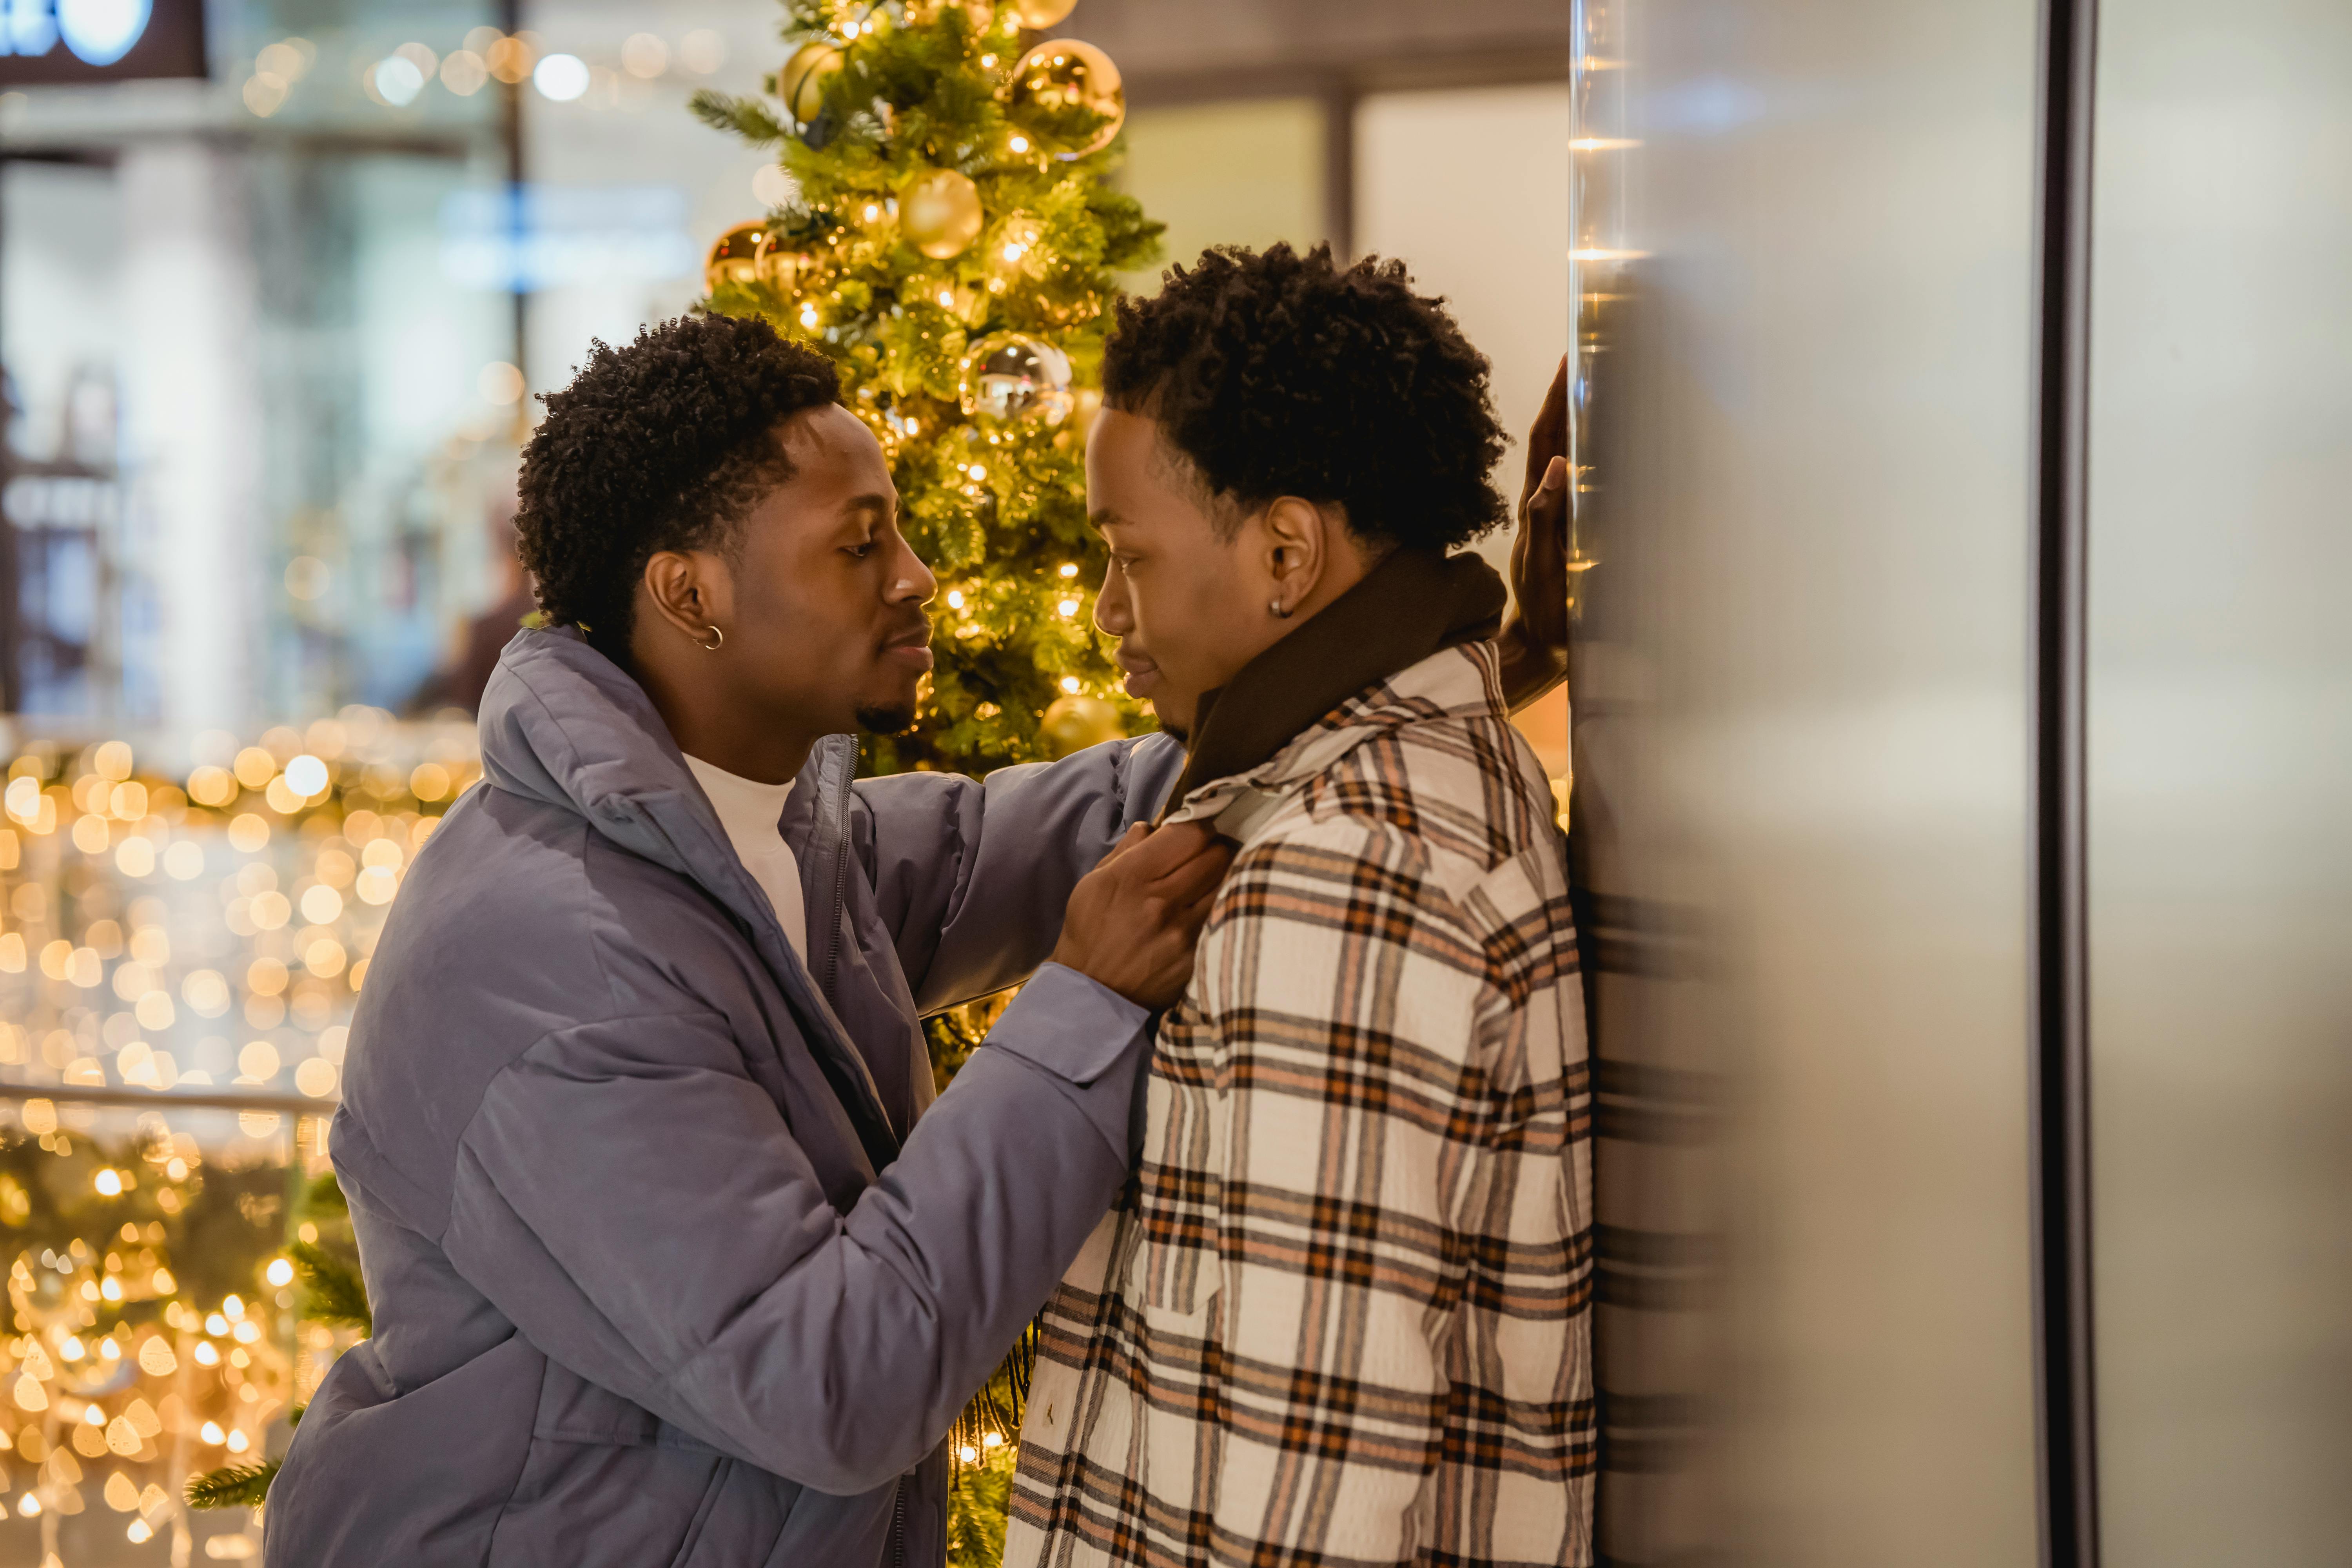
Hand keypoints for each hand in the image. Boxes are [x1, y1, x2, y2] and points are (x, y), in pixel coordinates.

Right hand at [1050, 823, 1233, 1009]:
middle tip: (1206, 855)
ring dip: (1223, 876)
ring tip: (1210, 881)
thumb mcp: (1093, 883)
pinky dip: (1221, 907)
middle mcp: (1162, 901)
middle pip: (1217, 854)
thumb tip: (1153, 826)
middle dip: (1214, 848)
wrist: (1092, 993)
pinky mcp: (1197, 956)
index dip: (1198, 826)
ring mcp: (1183, 931)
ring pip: (1228, 883)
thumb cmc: (1090, 933)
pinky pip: (1224, 917)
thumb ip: (1126, 850)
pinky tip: (1211, 909)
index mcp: (1132, 877)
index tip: (1194, 832)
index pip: (1190, 833)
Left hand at [1497, 354, 1571, 710]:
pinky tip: (1606, 440)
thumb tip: (1554, 465)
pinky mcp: (1571, 526)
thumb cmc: (1542, 605)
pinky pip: (1581, 479)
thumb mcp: (1542, 562)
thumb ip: (1544, 516)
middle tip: (1585, 356)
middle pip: (1556, 436)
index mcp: (1537, 503)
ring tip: (1597, 382)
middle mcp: (1546, 500)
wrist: (1542, 641)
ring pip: (1567, 454)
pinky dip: (1590, 452)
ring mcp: (1558, 512)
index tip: (1569, 361)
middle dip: (1568, 395)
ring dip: (1579, 418)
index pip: (1546, 439)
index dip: (1556, 400)